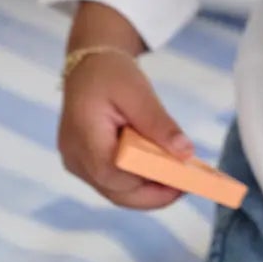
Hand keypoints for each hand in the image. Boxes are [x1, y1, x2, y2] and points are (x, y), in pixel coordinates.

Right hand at [58, 43, 193, 210]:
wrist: (89, 67)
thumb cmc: (111, 74)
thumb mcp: (138, 92)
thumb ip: (160, 124)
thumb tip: (185, 154)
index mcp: (83, 137)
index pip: (115, 175)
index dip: (149, 185)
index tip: (182, 183)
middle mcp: (75, 158)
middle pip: (117, 193)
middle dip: (154, 195)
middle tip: (186, 185)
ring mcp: (78, 165)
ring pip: (117, 194)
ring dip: (148, 191)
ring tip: (176, 178)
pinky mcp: (85, 167)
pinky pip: (114, 185)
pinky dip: (138, 184)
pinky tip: (158, 172)